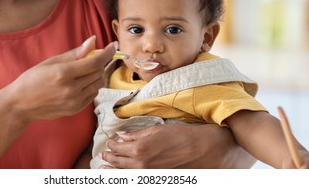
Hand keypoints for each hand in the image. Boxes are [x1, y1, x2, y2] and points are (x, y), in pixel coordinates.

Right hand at [4, 36, 116, 122]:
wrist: (20, 104)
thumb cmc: (33, 79)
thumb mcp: (52, 61)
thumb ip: (75, 53)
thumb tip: (94, 40)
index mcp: (63, 73)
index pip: (95, 61)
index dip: (107, 52)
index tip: (113, 46)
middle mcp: (71, 89)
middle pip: (98, 72)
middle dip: (99, 62)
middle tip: (92, 57)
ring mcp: (74, 102)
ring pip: (98, 84)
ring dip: (96, 74)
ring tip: (84, 71)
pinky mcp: (75, 110)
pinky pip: (92, 94)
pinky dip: (91, 86)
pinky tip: (80, 83)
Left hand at [100, 123, 255, 168]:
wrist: (206, 149)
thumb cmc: (183, 136)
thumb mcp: (158, 130)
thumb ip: (137, 135)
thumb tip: (121, 136)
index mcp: (140, 150)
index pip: (118, 149)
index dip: (112, 146)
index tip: (108, 143)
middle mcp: (141, 166)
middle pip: (119, 164)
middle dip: (109, 160)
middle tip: (102, 157)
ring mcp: (149, 176)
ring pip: (125, 175)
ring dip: (113, 171)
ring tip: (103, 170)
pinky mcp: (159, 179)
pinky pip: (137, 180)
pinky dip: (127, 177)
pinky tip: (123, 175)